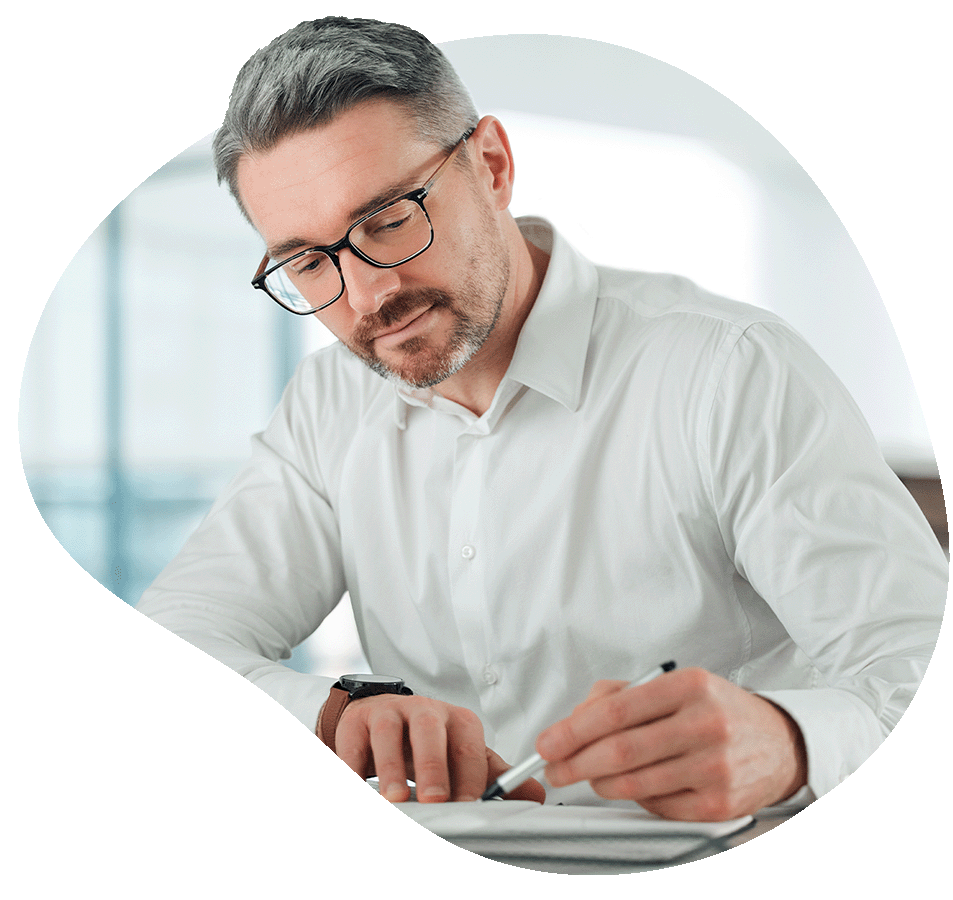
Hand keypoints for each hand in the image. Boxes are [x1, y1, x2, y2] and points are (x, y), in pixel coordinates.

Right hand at [333, 693, 545, 804]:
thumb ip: (494, 775)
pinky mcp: (357, 722)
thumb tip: (537, 793)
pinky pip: (352, 742)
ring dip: (391, 767)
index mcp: (456, 721)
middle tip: (436, 800)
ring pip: (389, 732)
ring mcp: (388, 713)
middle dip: (433, 765)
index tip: (470, 803)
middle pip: (429, 730)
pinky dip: (351, 765)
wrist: (380, 718)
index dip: (470, 775)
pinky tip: (354, 786)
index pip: (468, 745)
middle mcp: (424, 711)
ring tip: (395, 799)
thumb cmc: (426, 743)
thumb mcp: (461, 754)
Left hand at [535, 668, 806, 820]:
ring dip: (598, 783)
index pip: (616, 710)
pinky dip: (634, 799)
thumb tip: (574, 719)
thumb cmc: (716, 710)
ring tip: (586, 776)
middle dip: (575, 762)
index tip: (549, 741)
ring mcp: (715, 766)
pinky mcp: (720, 803)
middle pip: (621, 750)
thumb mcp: (673, 685)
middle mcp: (705, 723)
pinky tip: (630, 786)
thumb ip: (618, 695)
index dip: (574, 730)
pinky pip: (657, 806)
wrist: (778, 742)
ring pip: (634, 783)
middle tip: (554, 767)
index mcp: (689, 686)